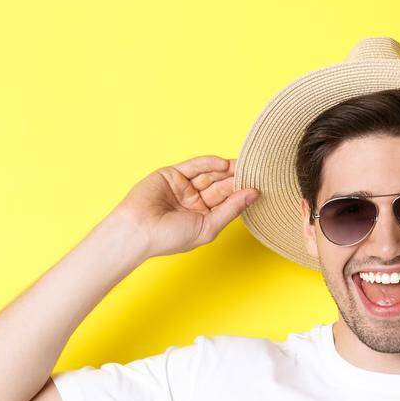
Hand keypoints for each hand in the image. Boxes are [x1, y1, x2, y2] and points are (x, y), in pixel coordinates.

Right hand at [104, 155, 257, 259]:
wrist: (138, 230)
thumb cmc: (170, 237)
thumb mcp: (208, 227)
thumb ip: (231, 209)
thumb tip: (254, 194)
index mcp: (204, 217)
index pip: (228, 201)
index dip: (243, 193)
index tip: (261, 186)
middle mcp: (195, 201)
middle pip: (221, 186)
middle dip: (237, 179)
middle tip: (256, 171)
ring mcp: (184, 187)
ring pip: (210, 174)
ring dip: (227, 169)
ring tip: (244, 165)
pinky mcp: (172, 174)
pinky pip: (195, 166)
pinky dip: (209, 163)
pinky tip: (224, 164)